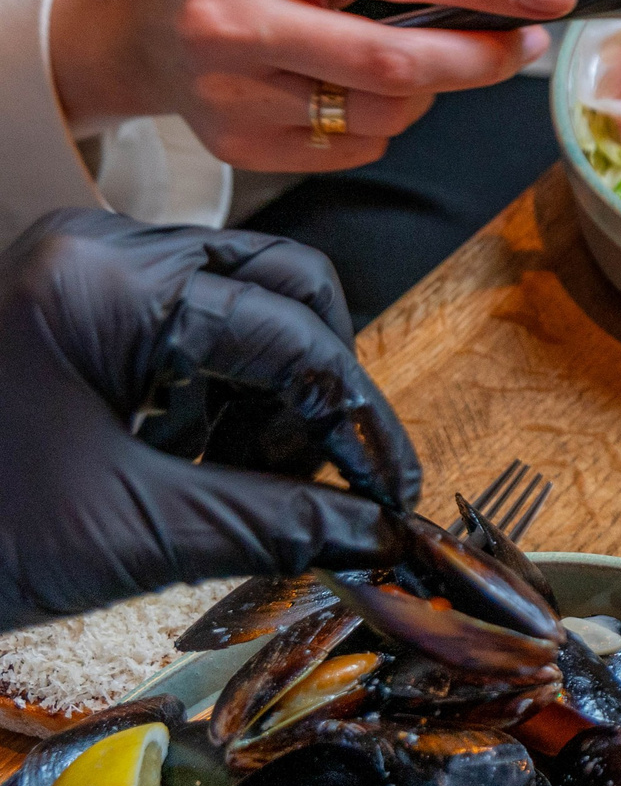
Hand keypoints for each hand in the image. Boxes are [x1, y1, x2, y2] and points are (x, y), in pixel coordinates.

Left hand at [0, 210, 414, 629]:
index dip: (355, 417)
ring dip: (268, 392)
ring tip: (259, 484)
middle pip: (273, 283)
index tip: (393, 490)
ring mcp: (73, 274)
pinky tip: (202, 465)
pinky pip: (178, 325)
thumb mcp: (133, 534)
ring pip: (232, 300)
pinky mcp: (61, 309)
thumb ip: (272, 522)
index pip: (286, 331)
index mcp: (105, 284)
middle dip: (319, 383)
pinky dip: (212, 393)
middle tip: (338, 477)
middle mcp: (94, 251)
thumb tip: (374, 532)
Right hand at [50, 0, 574, 171]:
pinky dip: (384, 121)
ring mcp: (230, 94)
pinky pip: (358, 147)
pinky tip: (352, 89)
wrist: (133, 22)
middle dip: (481, 57)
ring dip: (431, 91)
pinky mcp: (240, 147)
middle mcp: (229, 20)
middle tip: (524, 43)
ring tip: (416, 58)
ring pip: (384, 112)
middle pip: (394, 60)